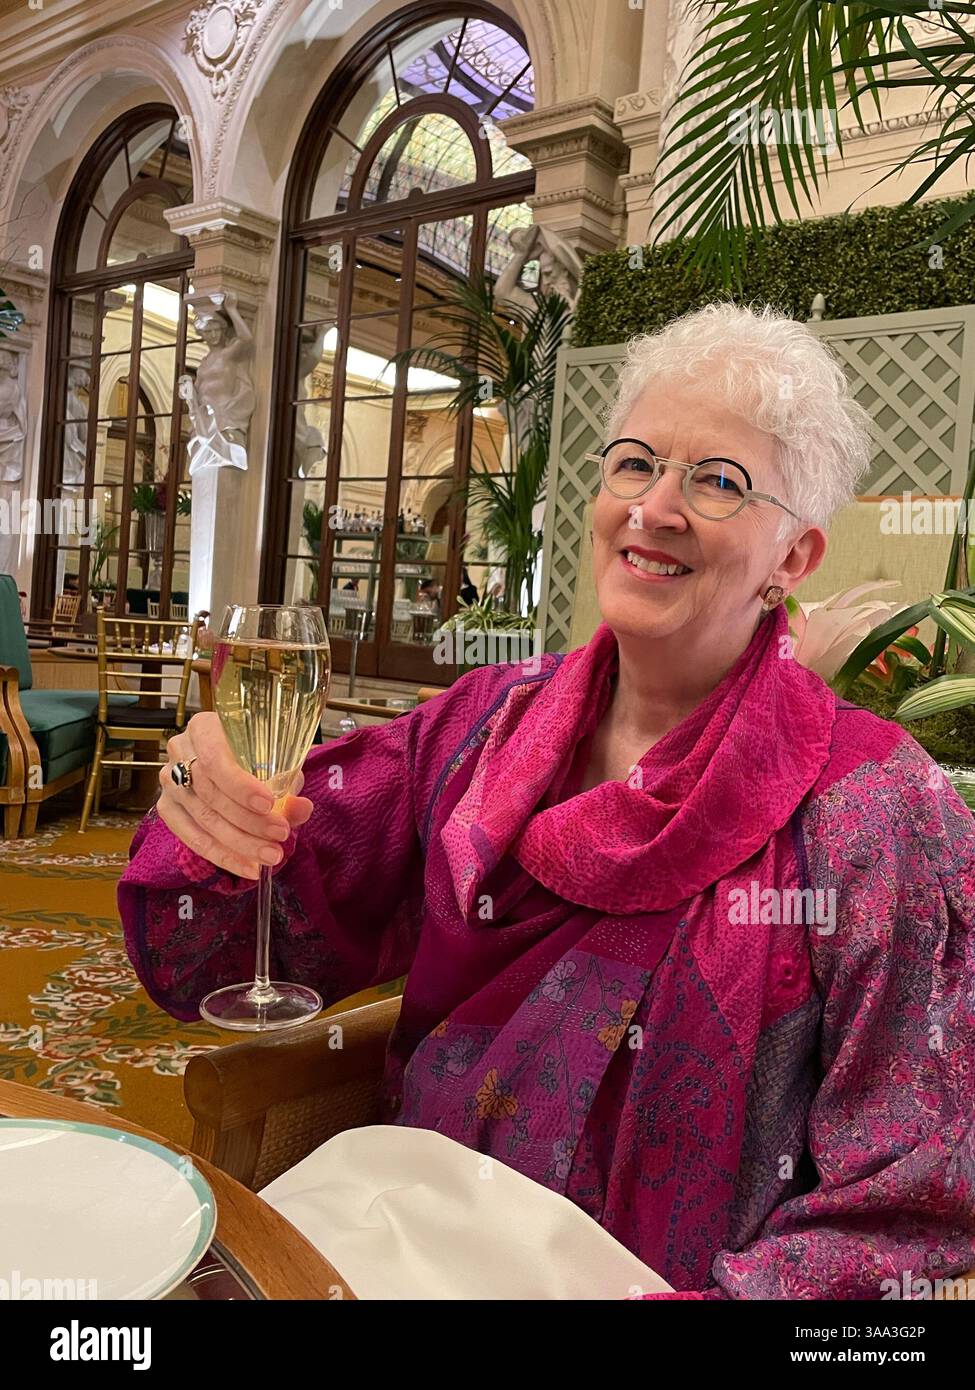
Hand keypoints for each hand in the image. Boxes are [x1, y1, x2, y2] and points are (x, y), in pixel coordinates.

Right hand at [158, 712, 313, 878]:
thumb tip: (301, 809)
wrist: (229, 759)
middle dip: (248, 820)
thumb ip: (287, 783)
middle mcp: (180, 751)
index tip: (269, 803)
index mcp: (204, 728)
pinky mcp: (167, 808)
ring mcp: (169, 781)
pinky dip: (223, 856)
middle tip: (280, 835)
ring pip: (203, 819)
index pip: (215, 759)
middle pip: (210, 793)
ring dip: (240, 843)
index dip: (240, 785)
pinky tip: (248, 866)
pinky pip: (192, 839)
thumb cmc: (254, 755)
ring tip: (271, 855)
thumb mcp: (275, 761)